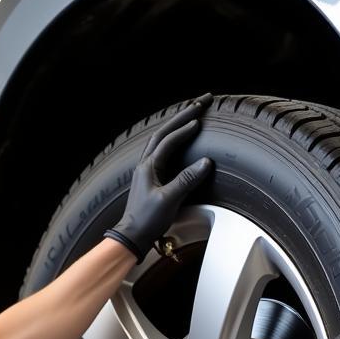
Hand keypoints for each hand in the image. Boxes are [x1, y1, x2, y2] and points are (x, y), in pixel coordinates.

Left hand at [104, 94, 214, 261]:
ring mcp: (147, 171)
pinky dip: (174, 140)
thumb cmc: (147, 220)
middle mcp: (145, 165)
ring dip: (177, 125)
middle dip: (182, 116)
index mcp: (148, 166)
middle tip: (200, 103)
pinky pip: (163, 151)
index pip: (168, 141)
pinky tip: (180, 139)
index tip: (199, 120)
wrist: (133, 236)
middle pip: (163, 133)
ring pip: (162, 140)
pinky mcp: (151, 178)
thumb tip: (205, 162)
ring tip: (192, 113)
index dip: (183, 129)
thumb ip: (187, 180)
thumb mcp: (169, 200)